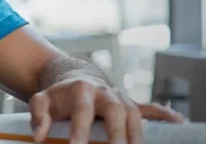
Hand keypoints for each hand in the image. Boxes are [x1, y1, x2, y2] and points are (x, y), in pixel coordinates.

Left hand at [29, 75, 185, 143]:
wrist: (73, 80)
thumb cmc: (58, 96)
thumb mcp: (41, 101)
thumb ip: (38, 115)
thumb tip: (39, 136)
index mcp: (80, 90)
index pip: (82, 111)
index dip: (80, 131)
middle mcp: (103, 92)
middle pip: (115, 109)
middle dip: (117, 132)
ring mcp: (119, 97)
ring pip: (133, 112)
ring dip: (137, 132)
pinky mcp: (129, 104)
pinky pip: (149, 107)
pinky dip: (163, 114)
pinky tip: (177, 122)